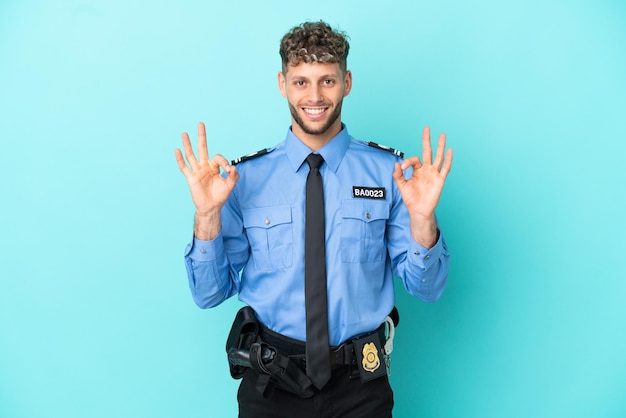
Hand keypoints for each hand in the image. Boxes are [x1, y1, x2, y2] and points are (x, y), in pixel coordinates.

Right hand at [175, 122, 238, 237]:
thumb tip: (233, 167)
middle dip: (202, 136)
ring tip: (185, 133)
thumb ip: (233, 176)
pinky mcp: (191, 178)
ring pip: (191, 155)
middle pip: (202, 148)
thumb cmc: (220, 196)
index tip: (229, 170)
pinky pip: (184, 168)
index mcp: (215, 167)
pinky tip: (177, 150)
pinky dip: (180, 159)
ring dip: (188, 144)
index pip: (218, 158)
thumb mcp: (230, 186)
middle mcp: (205, 167)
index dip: (224, 162)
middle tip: (201, 124)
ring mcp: (197, 171)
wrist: (211, 207)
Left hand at [392, 126, 452, 246]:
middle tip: (426, 128)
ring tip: (442, 135)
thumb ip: (398, 175)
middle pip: (428, 152)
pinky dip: (448, 159)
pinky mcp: (440, 180)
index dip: (407, 162)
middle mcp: (426, 170)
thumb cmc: (411, 199)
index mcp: (417, 170)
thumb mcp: (401, 185)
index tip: (402, 168)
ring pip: (438, 157)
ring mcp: (434, 174)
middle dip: (427, 140)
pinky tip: (450, 150)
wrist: (418, 210)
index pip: (414, 160)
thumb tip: (396, 163)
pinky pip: (445, 168)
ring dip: (440, 146)